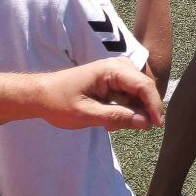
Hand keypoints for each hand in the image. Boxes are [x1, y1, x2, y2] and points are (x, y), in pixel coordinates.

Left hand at [27, 59, 163, 131]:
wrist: (38, 95)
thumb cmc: (58, 102)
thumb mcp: (86, 114)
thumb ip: (117, 117)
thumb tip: (145, 122)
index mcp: (112, 70)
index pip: (143, 85)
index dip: (154, 105)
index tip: (157, 125)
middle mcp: (118, 67)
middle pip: (144, 88)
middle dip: (141, 110)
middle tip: (129, 128)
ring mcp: (116, 74)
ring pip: (138, 94)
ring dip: (131, 111)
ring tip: (110, 124)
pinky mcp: (113, 82)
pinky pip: (129, 96)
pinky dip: (124, 110)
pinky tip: (109, 120)